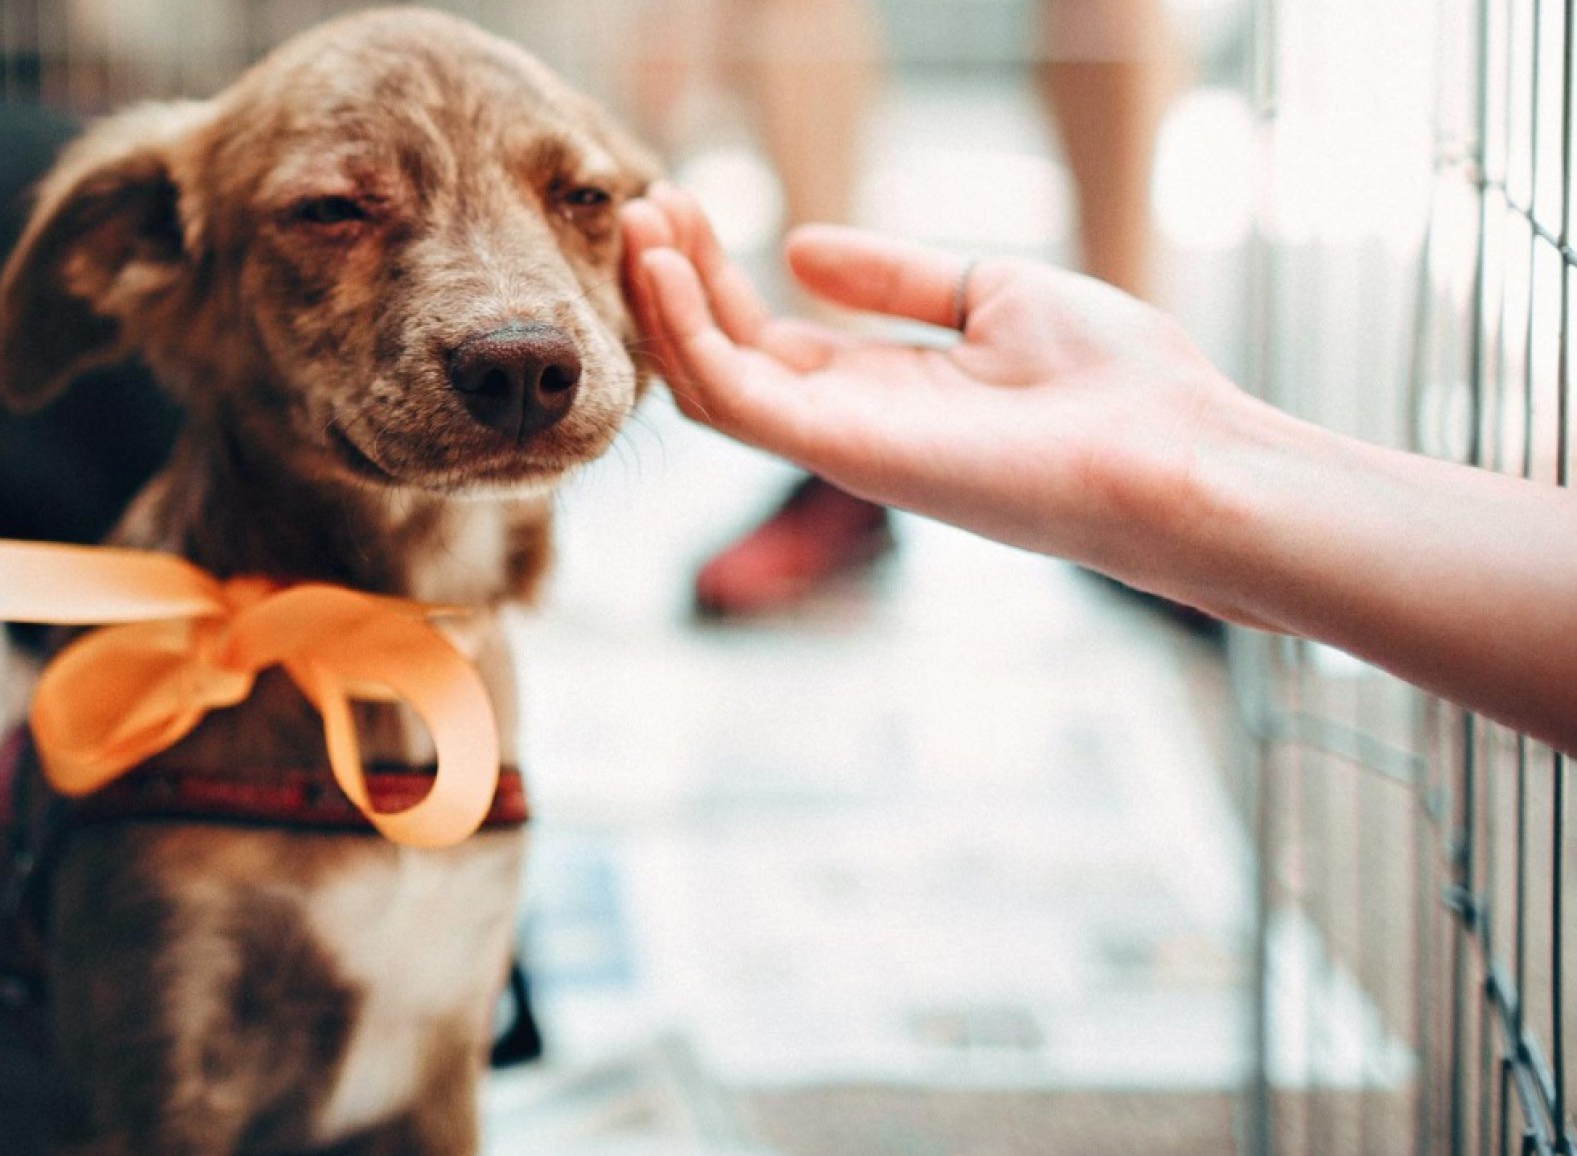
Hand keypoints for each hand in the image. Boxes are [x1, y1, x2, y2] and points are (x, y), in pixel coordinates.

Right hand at [620, 186, 1264, 592]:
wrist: (1173, 449)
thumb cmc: (1112, 382)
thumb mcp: (992, 292)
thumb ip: (894, 279)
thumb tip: (799, 249)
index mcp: (882, 389)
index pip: (763, 336)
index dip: (713, 274)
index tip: (681, 203)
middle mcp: (848, 422)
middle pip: (723, 355)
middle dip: (675, 281)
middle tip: (643, 205)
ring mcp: (840, 442)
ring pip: (707, 380)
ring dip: (663, 302)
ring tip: (641, 221)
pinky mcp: (843, 451)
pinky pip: (732, 396)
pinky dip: (687, 333)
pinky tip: (666, 268)